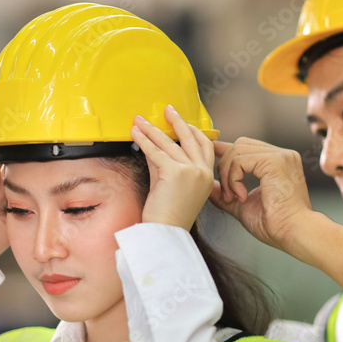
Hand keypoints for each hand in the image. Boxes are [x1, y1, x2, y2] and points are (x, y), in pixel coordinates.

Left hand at [130, 105, 214, 229]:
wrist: (166, 232)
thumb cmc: (168, 215)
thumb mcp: (170, 184)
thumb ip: (164, 164)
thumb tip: (152, 145)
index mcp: (206, 176)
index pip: (205, 145)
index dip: (194, 131)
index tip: (183, 122)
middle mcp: (202, 172)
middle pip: (190, 138)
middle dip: (176, 121)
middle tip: (167, 109)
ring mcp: (191, 171)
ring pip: (169, 143)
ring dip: (152, 129)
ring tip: (140, 121)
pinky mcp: (176, 172)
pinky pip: (156, 152)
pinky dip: (144, 140)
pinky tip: (135, 133)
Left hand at [210, 138, 313, 251]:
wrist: (295, 233)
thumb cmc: (276, 225)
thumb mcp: (243, 206)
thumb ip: (226, 194)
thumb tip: (208, 185)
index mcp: (277, 163)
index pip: (245, 147)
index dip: (224, 153)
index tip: (209, 163)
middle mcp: (281, 155)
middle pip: (238, 145)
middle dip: (224, 167)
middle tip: (227, 194)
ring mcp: (280, 156)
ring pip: (237, 151)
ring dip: (227, 176)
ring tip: (233, 197)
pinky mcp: (275, 161)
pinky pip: (240, 160)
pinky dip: (234, 179)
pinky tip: (241, 197)